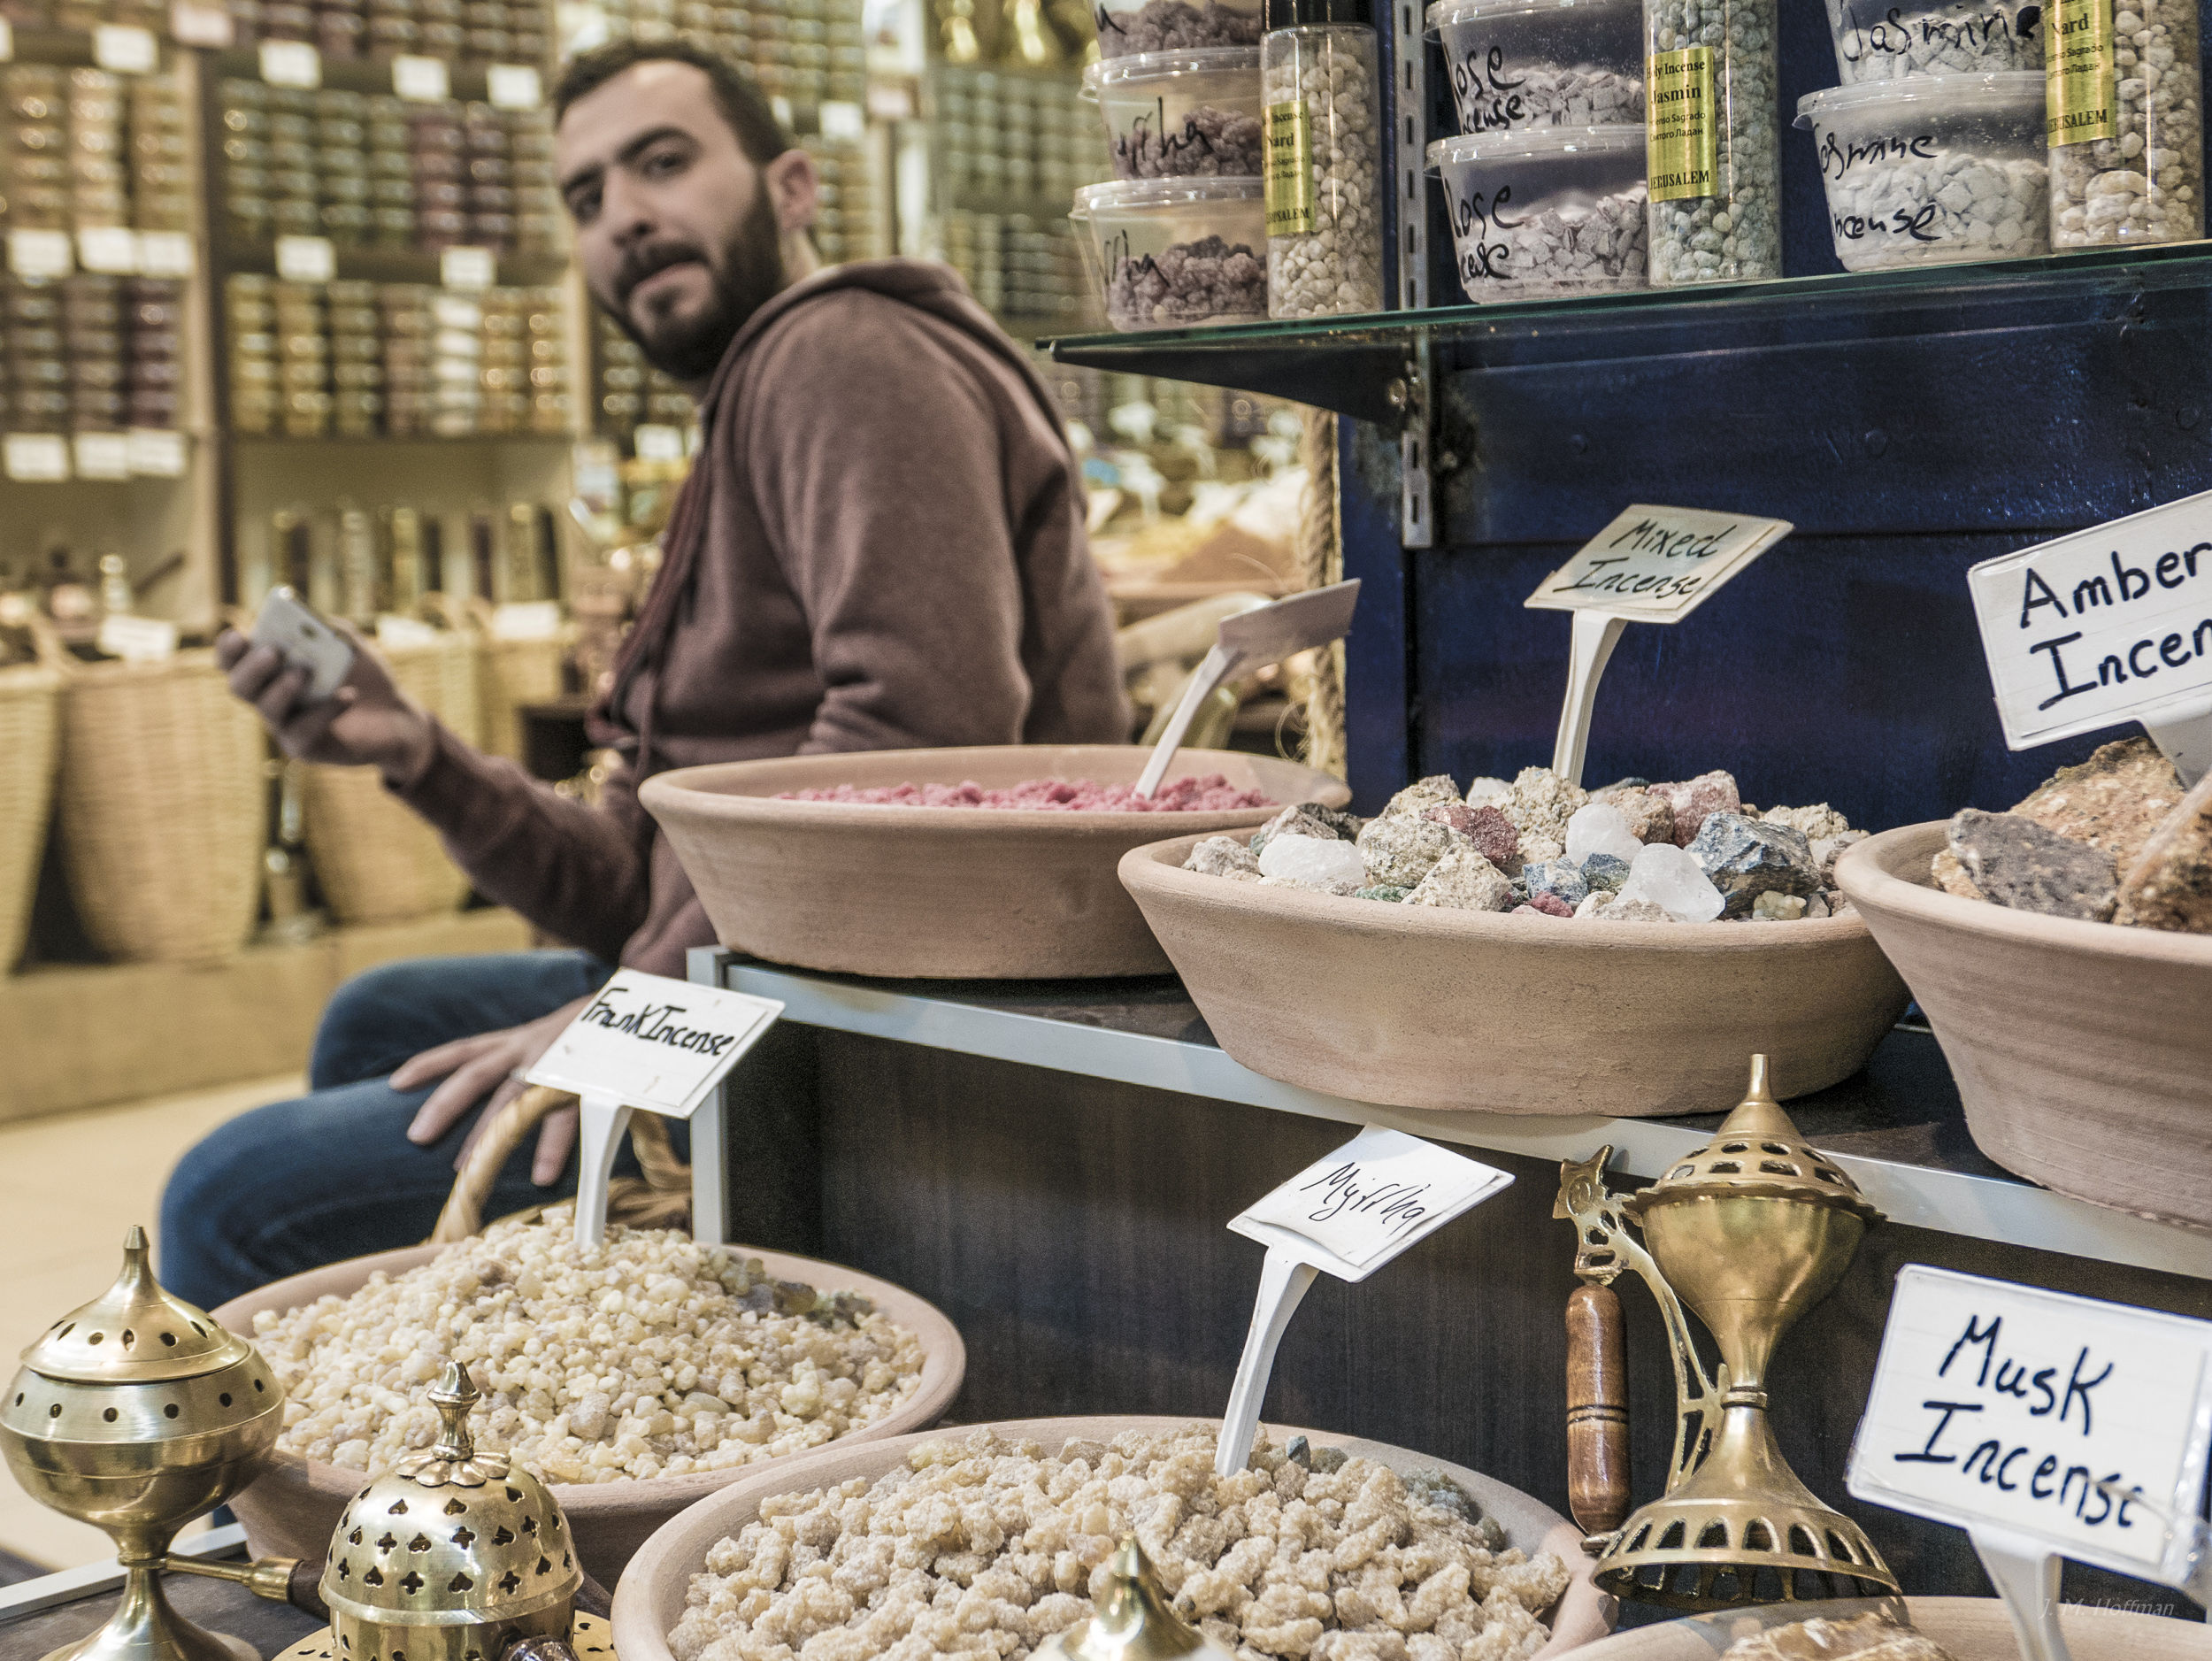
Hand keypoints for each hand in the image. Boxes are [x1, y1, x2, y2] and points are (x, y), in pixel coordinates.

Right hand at [217, 621, 435, 783]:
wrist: (394, 716)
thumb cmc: (363, 676)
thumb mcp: (348, 643)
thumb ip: (327, 628)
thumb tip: (309, 622)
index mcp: (270, 668)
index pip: (233, 660)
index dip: (228, 649)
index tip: (237, 635)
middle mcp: (269, 697)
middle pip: (240, 686)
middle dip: (252, 667)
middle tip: (274, 652)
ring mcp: (283, 725)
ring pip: (267, 708)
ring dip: (284, 687)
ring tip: (306, 672)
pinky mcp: (304, 747)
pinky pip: (303, 731)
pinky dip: (325, 710)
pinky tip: (348, 695)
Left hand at [393, 996, 592, 1183]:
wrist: (642, 1006)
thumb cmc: (593, 1032)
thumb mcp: (551, 1039)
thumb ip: (525, 1061)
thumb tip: (500, 1095)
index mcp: (518, 1040)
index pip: (465, 1049)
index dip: (429, 1063)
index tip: (395, 1082)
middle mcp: (530, 1047)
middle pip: (476, 1074)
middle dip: (445, 1104)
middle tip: (416, 1137)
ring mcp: (556, 1061)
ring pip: (514, 1099)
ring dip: (489, 1136)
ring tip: (466, 1170)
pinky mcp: (585, 1076)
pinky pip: (565, 1116)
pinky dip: (553, 1148)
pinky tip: (543, 1176)